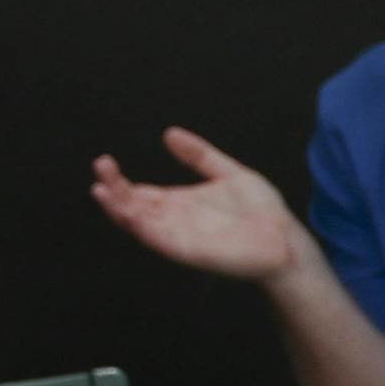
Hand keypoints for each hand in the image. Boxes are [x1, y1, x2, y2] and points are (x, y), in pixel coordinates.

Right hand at [90, 128, 301, 282]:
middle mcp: (174, 221)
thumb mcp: (227, 172)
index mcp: (179, 203)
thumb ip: (199, 155)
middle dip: (113, 190)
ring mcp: (180, 237)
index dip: (119, 182)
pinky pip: (161, 241)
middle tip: (100, 167)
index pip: (140, 194)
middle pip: (133, 207)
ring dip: (119, 209)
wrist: (284, 238)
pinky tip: (130, 215)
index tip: (104, 164)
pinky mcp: (191, 251)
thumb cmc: (260, 211)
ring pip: (140, 225)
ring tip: (101, 190)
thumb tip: (169, 134)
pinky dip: (143, 229)